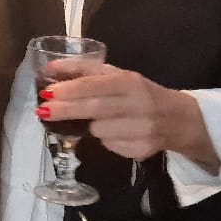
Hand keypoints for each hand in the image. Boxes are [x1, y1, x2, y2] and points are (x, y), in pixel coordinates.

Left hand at [38, 59, 211, 164]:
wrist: (177, 118)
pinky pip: (110, 146)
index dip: (69, 90)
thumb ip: (82, 70)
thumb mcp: (116, 75)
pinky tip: (115, 132)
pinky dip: (105, 140)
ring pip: (99, 132)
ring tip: (98, 120)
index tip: (47, 93)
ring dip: (90, 127)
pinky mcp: (141, 151)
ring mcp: (141, 130)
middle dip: (66, 110)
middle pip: (94, 109)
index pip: (95, 85)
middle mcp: (138, 105)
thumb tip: (49, 69)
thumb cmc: (138, 92)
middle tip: (42, 110)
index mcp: (130, 82)